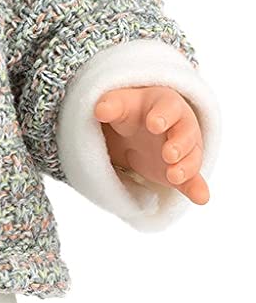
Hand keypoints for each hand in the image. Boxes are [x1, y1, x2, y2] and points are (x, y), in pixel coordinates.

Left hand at [93, 84, 208, 203]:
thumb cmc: (131, 110)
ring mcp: (183, 150)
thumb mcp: (120, 104)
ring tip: (173, 177)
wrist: (136, 129)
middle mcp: (180, 126)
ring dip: (186, 167)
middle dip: (179, 143)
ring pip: (191, 157)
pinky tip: (201, 198)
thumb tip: (100, 110)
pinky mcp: (180, 171)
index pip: (169, 107)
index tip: (153, 124)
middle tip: (168, 154)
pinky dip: (196, 189)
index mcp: (165, 105)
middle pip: (186, 133)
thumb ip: (112, 106)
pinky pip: (192, 180)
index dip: (163, 115)